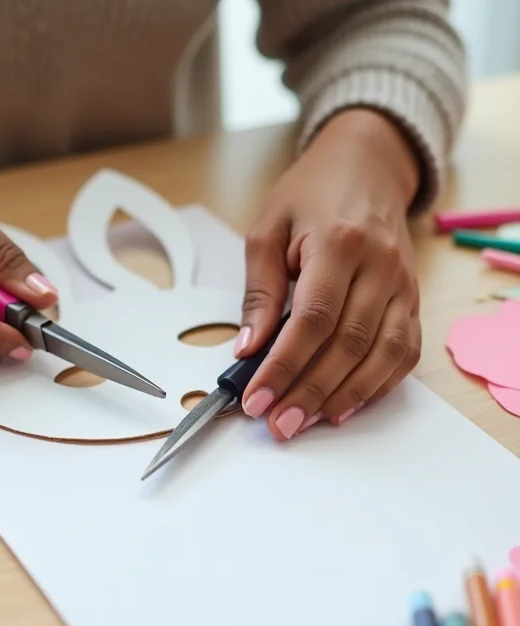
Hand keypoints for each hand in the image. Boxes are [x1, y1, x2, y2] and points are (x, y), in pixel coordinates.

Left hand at [236, 109, 422, 439]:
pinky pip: (404, 352)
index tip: (255, 399)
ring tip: (307, 422)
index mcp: (339, 243)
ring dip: (344, 397)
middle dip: (309, 392)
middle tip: (278, 424)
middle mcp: (380, 266)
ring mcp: (403, 284)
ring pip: (382, 355)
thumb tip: (248, 348)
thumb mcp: (267, 230)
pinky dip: (377, 384)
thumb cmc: (312, 194)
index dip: (283, 367)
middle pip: (347, 345)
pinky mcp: (413, 298)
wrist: (366, 166)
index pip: (312, 321)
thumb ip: (259, 292)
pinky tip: (346, 404)